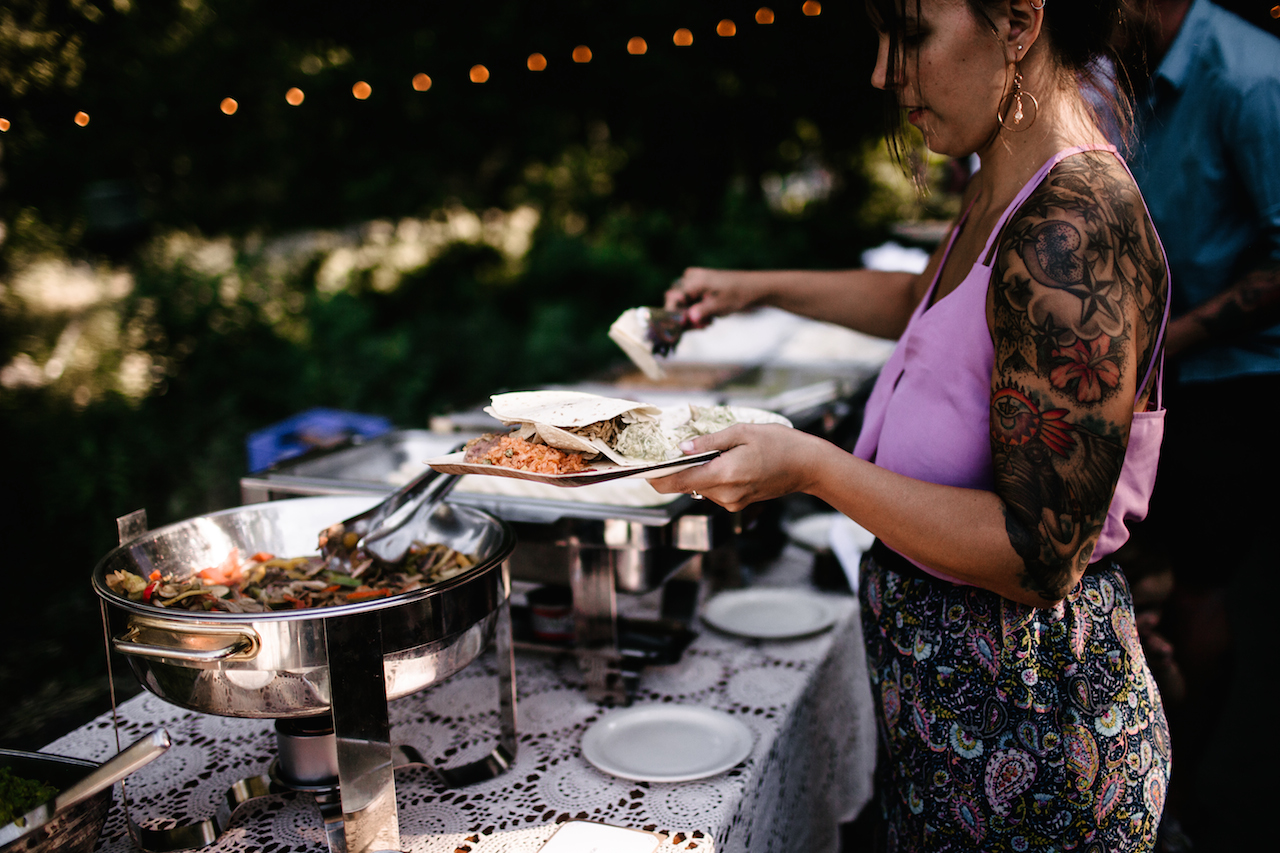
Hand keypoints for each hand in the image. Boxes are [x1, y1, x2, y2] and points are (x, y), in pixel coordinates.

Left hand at [648, 423, 820, 511]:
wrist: (807, 466)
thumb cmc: (779, 444)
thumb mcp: (743, 432)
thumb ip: (710, 441)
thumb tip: (682, 448)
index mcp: (724, 475)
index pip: (677, 482)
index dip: (655, 477)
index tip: (640, 468)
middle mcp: (725, 495)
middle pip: (686, 485)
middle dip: (676, 469)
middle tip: (669, 448)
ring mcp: (732, 502)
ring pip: (699, 488)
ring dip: (695, 471)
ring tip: (704, 450)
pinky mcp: (738, 504)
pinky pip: (713, 490)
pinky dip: (710, 476)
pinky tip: (722, 461)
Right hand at [663, 268, 755, 328]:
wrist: (753, 288)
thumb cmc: (738, 294)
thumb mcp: (720, 305)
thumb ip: (702, 311)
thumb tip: (688, 319)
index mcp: (694, 280)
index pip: (672, 298)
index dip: (673, 314)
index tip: (681, 327)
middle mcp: (690, 278)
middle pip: (675, 302)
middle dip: (684, 318)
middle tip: (700, 327)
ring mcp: (693, 282)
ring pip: (682, 304)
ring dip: (691, 317)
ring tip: (708, 323)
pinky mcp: (697, 287)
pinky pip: (689, 302)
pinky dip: (696, 313)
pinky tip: (708, 319)